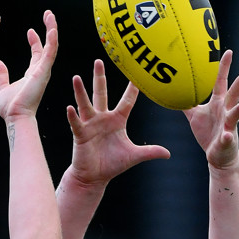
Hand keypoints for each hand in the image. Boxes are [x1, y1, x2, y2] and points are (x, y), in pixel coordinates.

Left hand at [0, 10, 57, 121]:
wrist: (15, 117)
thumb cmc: (10, 109)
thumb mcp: (2, 88)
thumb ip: (1, 75)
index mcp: (32, 75)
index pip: (37, 54)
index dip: (35, 41)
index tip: (30, 31)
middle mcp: (40, 72)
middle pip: (48, 47)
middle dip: (49, 30)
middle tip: (48, 16)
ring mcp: (43, 71)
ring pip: (52, 46)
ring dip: (52, 29)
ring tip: (50, 15)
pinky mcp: (43, 71)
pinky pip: (50, 52)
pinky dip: (52, 39)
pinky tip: (52, 27)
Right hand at [66, 59, 169, 187]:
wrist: (94, 178)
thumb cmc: (112, 165)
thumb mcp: (134, 156)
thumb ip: (150, 152)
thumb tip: (168, 154)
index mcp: (117, 120)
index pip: (127, 100)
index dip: (133, 88)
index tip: (136, 72)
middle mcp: (103, 118)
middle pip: (101, 93)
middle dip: (99, 77)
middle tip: (98, 60)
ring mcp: (90, 125)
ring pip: (85, 104)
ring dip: (80, 92)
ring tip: (76, 78)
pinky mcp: (81, 135)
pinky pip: (76, 123)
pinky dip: (73, 116)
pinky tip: (70, 107)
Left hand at [183, 50, 238, 169]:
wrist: (217, 155)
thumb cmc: (208, 133)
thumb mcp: (195, 116)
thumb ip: (187, 104)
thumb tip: (174, 91)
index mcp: (218, 104)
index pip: (221, 82)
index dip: (224, 68)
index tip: (228, 52)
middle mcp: (225, 111)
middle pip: (234, 94)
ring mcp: (228, 126)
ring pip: (235, 115)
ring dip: (238, 110)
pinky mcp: (226, 140)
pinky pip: (227, 138)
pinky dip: (227, 137)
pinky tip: (226, 135)